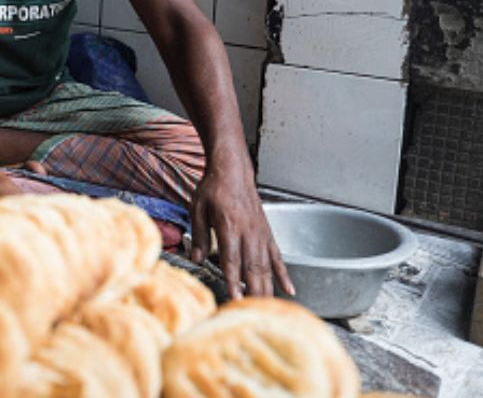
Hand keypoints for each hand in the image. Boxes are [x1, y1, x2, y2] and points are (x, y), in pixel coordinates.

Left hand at [189, 160, 293, 300]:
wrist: (233, 169)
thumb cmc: (213, 187)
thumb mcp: (197, 208)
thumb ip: (198, 235)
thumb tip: (194, 258)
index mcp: (228, 225)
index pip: (231, 258)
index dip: (233, 280)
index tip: (234, 297)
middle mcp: (248, 232)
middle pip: (252, 267)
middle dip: (253, 291)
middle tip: (254, 313)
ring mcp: (260, 233)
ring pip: (266, 266)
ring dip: (267, 288)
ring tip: (268, 308)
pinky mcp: (267, 233)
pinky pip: (277, 257)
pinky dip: (283, 274)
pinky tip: (289, 290)